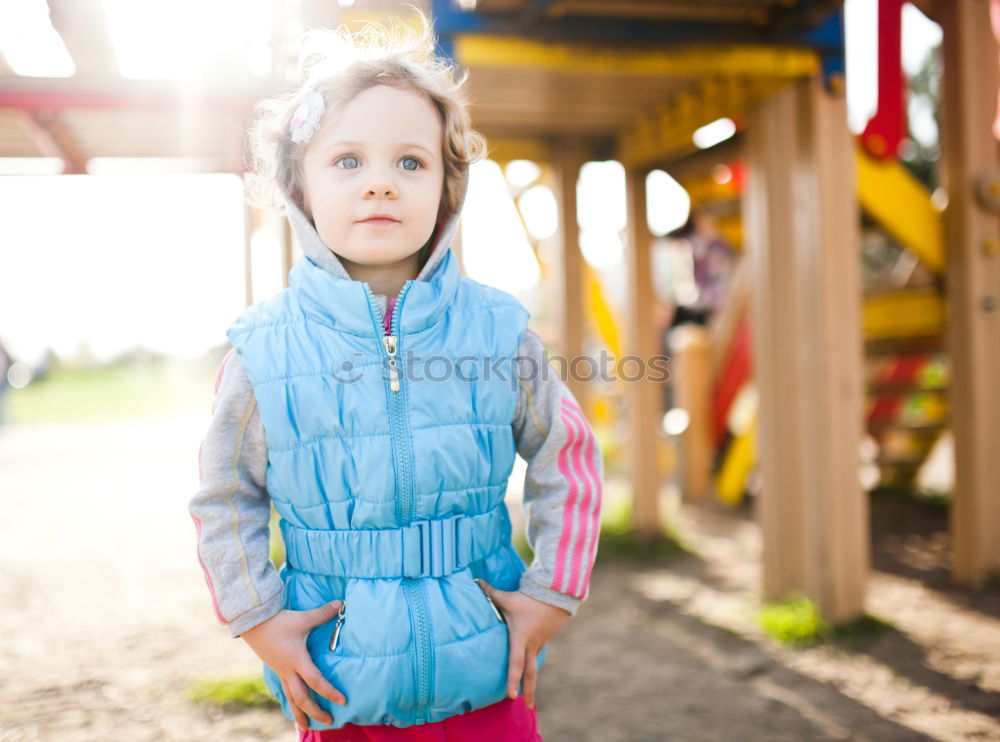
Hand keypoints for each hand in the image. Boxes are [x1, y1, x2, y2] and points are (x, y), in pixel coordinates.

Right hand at [240, 601, 347, 729]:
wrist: (253, 623)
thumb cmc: (279, 621)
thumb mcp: (302, 618)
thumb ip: (322, 613)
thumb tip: (341, 604)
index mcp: (297, 660)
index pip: (316, 681)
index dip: (330, 692)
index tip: (343, 701)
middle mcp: (288, 671)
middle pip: (302, 698)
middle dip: (315, 711)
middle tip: (329, 722)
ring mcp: (281, 672)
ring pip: (291, 698)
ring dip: (300, 713)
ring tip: (306, 726)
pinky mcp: (277, 670)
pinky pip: (285, 690)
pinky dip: (292, 701)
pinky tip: (295, 707)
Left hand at [476, 580, 569, 708]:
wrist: (557, 595)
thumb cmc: (530, 598)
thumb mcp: (508, 597)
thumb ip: (490, 593)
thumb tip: (475, 583)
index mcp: (521, 638)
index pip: (515, 663)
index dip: (512, 680)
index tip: (510, 696)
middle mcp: (531, 645)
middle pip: (531, 673)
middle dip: (529, 691)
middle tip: (528, 708)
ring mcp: (539, 643)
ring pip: (534, 665)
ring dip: (530, 680)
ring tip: (527, 695)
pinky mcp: (544, 639)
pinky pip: (536, 655)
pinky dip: (532, 665)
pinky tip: (529, 670)